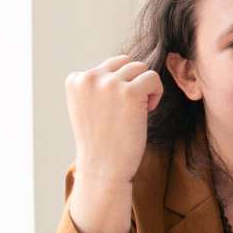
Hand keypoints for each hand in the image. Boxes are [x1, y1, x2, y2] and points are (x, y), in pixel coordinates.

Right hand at [65, 55, 162, 185]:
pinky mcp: (130, 92)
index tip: (115, 108)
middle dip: (133, 83)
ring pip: (141, 68)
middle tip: (130, 109)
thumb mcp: (88, 106)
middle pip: (126, 63)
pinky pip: (153, 78)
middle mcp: (89, 77)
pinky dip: (156, 92)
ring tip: (139, 110)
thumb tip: (126, 64)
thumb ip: (98, 85)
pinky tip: (148, 110)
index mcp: (75, 80)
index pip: (109, 66)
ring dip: (145, 87)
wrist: (103, 168)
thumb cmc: (100, 140)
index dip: (119, 85)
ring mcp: (109, 83)